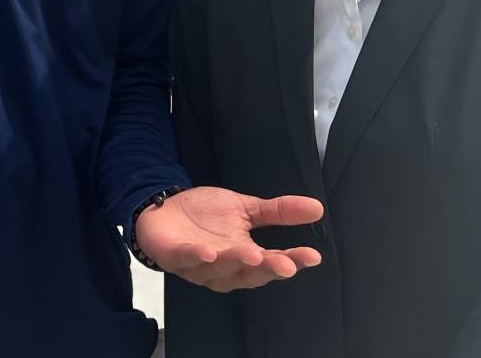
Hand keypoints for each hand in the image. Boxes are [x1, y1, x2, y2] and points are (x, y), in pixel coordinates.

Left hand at [134, 186, 323, 291]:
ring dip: (235, 261)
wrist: (163, 208)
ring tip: (252, 254)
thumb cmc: (205, 216)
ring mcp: (199, 265)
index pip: (273, 262)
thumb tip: (317, 208)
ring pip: (221, 269)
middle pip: (250, 273)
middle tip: (286, 264)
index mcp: (245, 257)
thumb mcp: (245, 208)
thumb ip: (278, 211)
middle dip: (267, 269)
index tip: (312, 256)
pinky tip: (208, 252)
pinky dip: (197, 257)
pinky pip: (187, 259)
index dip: (292, 261)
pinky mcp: (175, 256)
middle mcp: (225, 268)